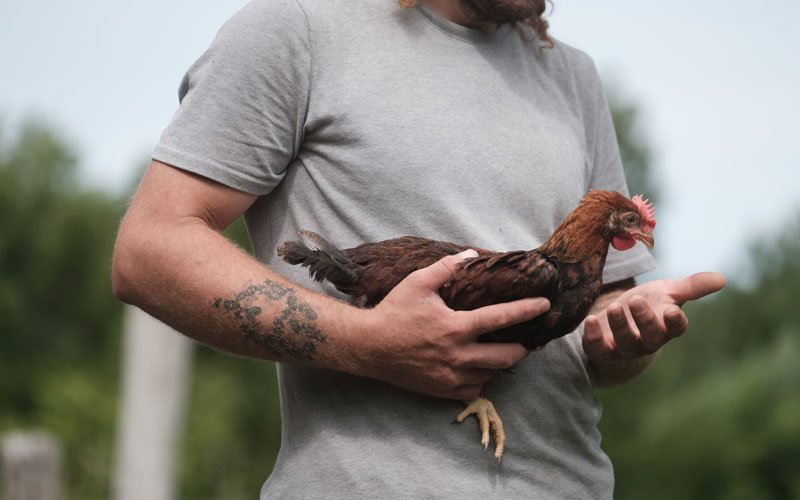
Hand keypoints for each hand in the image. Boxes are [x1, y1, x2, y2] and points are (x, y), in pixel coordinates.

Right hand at [353, 250, 550, 399]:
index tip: (544, 305)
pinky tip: (477, 367)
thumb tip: (471, 255)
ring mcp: (451, 377)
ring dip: (500, 363)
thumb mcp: (417, 283)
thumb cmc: (393, 312)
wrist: (369, 347)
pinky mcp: (442, 391)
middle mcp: (458, 355)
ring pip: (491, 373)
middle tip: (526, 339)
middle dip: (523, 347)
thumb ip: (446, 267)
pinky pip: (474, 389)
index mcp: (456, 327)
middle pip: (507, 356)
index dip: (527, 310)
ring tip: (501, 350)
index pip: (501, 317)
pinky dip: (480, 378)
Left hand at [582, 272, 725, 363]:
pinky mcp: (602, 349)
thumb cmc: (648, 304)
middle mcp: (648, 340)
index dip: (675, 322)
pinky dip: (593, 336)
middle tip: (635, 301)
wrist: (617, 318)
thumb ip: (692, 287)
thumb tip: (722, 278)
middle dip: (644, 320)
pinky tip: (590, 319)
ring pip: (625, 342)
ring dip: (619, 325)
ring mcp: (625, 347)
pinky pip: (598, 348)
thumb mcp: (668, 292)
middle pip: (651, 336)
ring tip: (614, 306)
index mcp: (666, 326)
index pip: (676, 328)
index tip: (672, 311)